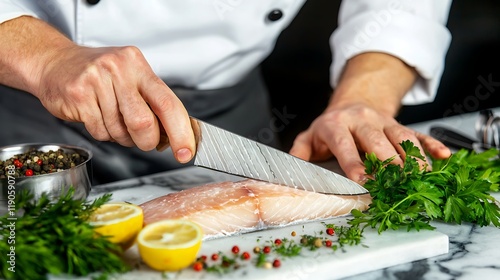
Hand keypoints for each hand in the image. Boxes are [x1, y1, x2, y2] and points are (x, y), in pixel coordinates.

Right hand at [0, 16, 194, 162]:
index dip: (181, 132)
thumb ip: (152, 102)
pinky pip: (99, 131)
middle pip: (144, 123)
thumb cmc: (99, 74)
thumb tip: (176, 136)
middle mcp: (119, 69)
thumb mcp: (130, 77)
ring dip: (121, 136)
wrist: (53, 61)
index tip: (186, 152)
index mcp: (138, 66)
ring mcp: (96, 81)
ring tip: (112, 119)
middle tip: (144, 141)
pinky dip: (103, 133)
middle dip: (147, 141)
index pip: (169, 104)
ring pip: (120, 131)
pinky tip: (96, 116)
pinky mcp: (77, 95)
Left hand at [289, 104, 450, 182]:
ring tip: (422, 176)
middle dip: (388, 160)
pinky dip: (431, 144)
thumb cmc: (328, 128)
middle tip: (398, 180)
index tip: (362, 180)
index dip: (354, 162)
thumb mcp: (308, 138)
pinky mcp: (399, 125)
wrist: (351, 104)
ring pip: (401, 137)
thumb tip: (287, 170)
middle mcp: (362, 120)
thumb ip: (298, 153)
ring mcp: (383, 121)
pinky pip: (417, 133)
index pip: (345, 144)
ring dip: (413, 157)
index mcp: (336, 125)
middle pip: (377, 140)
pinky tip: (444, 155)